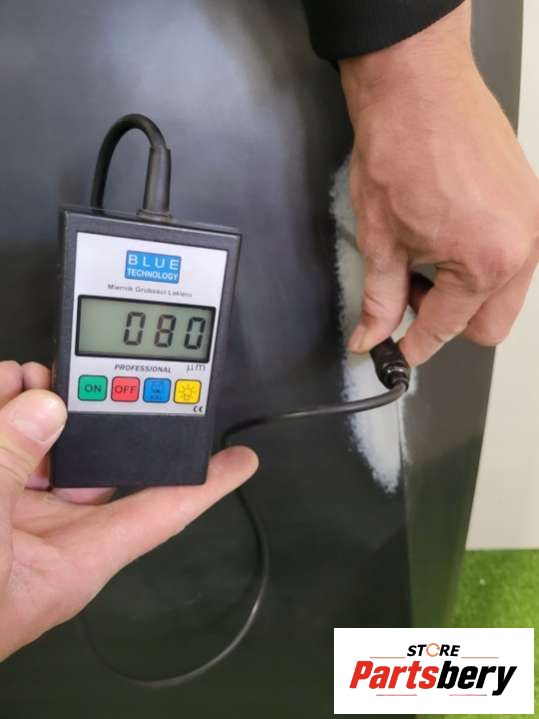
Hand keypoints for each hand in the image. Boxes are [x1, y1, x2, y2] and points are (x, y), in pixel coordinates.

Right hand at [0, 361, 257, 660]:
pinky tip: (1, 386)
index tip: (242, 460)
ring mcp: (18, 515)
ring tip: (28, 374)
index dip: (209, 483)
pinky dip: (2, 412)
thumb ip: (9, 468)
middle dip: (94, 411)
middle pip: (95, 458)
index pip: (164, 511)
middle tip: (85, 375)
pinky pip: (5, 447)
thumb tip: (43, 410)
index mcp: (79, 558)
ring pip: (45, 445)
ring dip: (39, 404)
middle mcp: (56, 533)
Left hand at [340, 1, 538, 365]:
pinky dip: (479, 264)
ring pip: (503, 294)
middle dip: (446, 322)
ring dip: (465, 294)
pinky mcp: (530, 201)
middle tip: (408, 296)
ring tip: (425, 261)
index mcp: (487, 261)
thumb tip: (371, 335)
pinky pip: (511, 258)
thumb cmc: (400, 148)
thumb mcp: (381, 239)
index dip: (413, 345)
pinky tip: (445, 239)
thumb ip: (380, 299)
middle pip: (489, 325)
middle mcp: (522, 245)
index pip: (447, 328)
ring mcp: (532, 221)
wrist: (417, 85)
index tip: (395, 352)